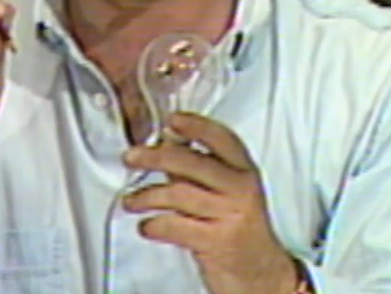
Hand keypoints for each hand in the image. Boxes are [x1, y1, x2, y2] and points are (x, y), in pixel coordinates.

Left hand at [121, 113, 299, 293]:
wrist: (259, 271)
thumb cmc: (235, 225)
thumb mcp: (225, 190)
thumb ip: (195, 167)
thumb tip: (162, 143)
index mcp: (243, 171)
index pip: (223, 139)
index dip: (196, 126)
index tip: (170, 120)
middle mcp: (240, 190)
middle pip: (192, 163)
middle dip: (155, 156)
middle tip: (130, 158)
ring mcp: (231, 216)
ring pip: (178, 194)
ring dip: (146, 196)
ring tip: (130, 202)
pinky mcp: (217, 243)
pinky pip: (175, 226)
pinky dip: (153, 225)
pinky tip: (146, 226)